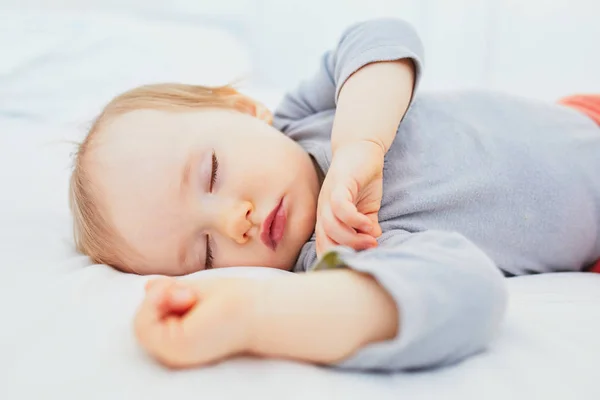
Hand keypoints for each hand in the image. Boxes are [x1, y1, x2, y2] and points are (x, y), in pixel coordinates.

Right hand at [134, 277, 260, 367]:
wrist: (256, 308)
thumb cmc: (233, 300)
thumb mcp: (191, 290)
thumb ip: (169, 292)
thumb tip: (147, 286)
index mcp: (180, 339)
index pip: (149, 318)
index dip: (158, 298)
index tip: (185, 289)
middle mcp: (174, 352)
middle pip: (142, 320)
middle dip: (159, 296)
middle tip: (188, 291)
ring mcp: (173, 354)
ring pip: (140, 324)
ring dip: (159, 299)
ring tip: (187, 294)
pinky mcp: (174, 350)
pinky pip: (144, 326)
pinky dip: (155, 304)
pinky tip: (181, 295)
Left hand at [316, 140, 383, 255]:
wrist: (362, 148)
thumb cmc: (362, 180)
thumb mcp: (366, 209)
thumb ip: (367, 227)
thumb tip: (373, 241)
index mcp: (326, 218)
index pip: (323, 245)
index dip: (340, 256)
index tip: (360, 258)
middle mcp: (323, 209)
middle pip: (325, 240)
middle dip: (347, 250)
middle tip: (369, 249)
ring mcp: (329, 197)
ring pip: (331, 227)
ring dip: (353, 238)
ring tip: (372, 240)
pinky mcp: (339, 185)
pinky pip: (340, 208)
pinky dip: (354, 220)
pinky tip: (368, 223)